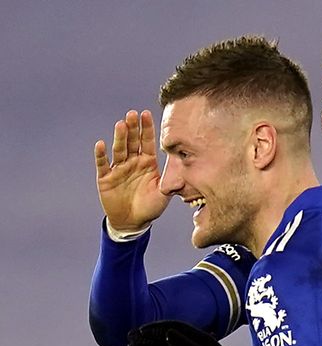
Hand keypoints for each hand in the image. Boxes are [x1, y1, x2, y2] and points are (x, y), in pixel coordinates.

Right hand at [94, 110, 169, 230]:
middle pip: (132, 141)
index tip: (146, 114)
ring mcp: (119, 168)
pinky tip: (101, 144)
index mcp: (148, 162)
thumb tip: (186, 171)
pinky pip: (103, 164)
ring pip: (119, 149)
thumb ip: (173, 181)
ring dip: (119, 137)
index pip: (147, 142)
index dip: (146, 129)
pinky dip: (101, 155)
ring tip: (121, 124)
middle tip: (132, 114)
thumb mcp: (165, 193)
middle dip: (132, 128)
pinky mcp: (106, 177)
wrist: (134, 221)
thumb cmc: (151, 206)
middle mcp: (133, 162)